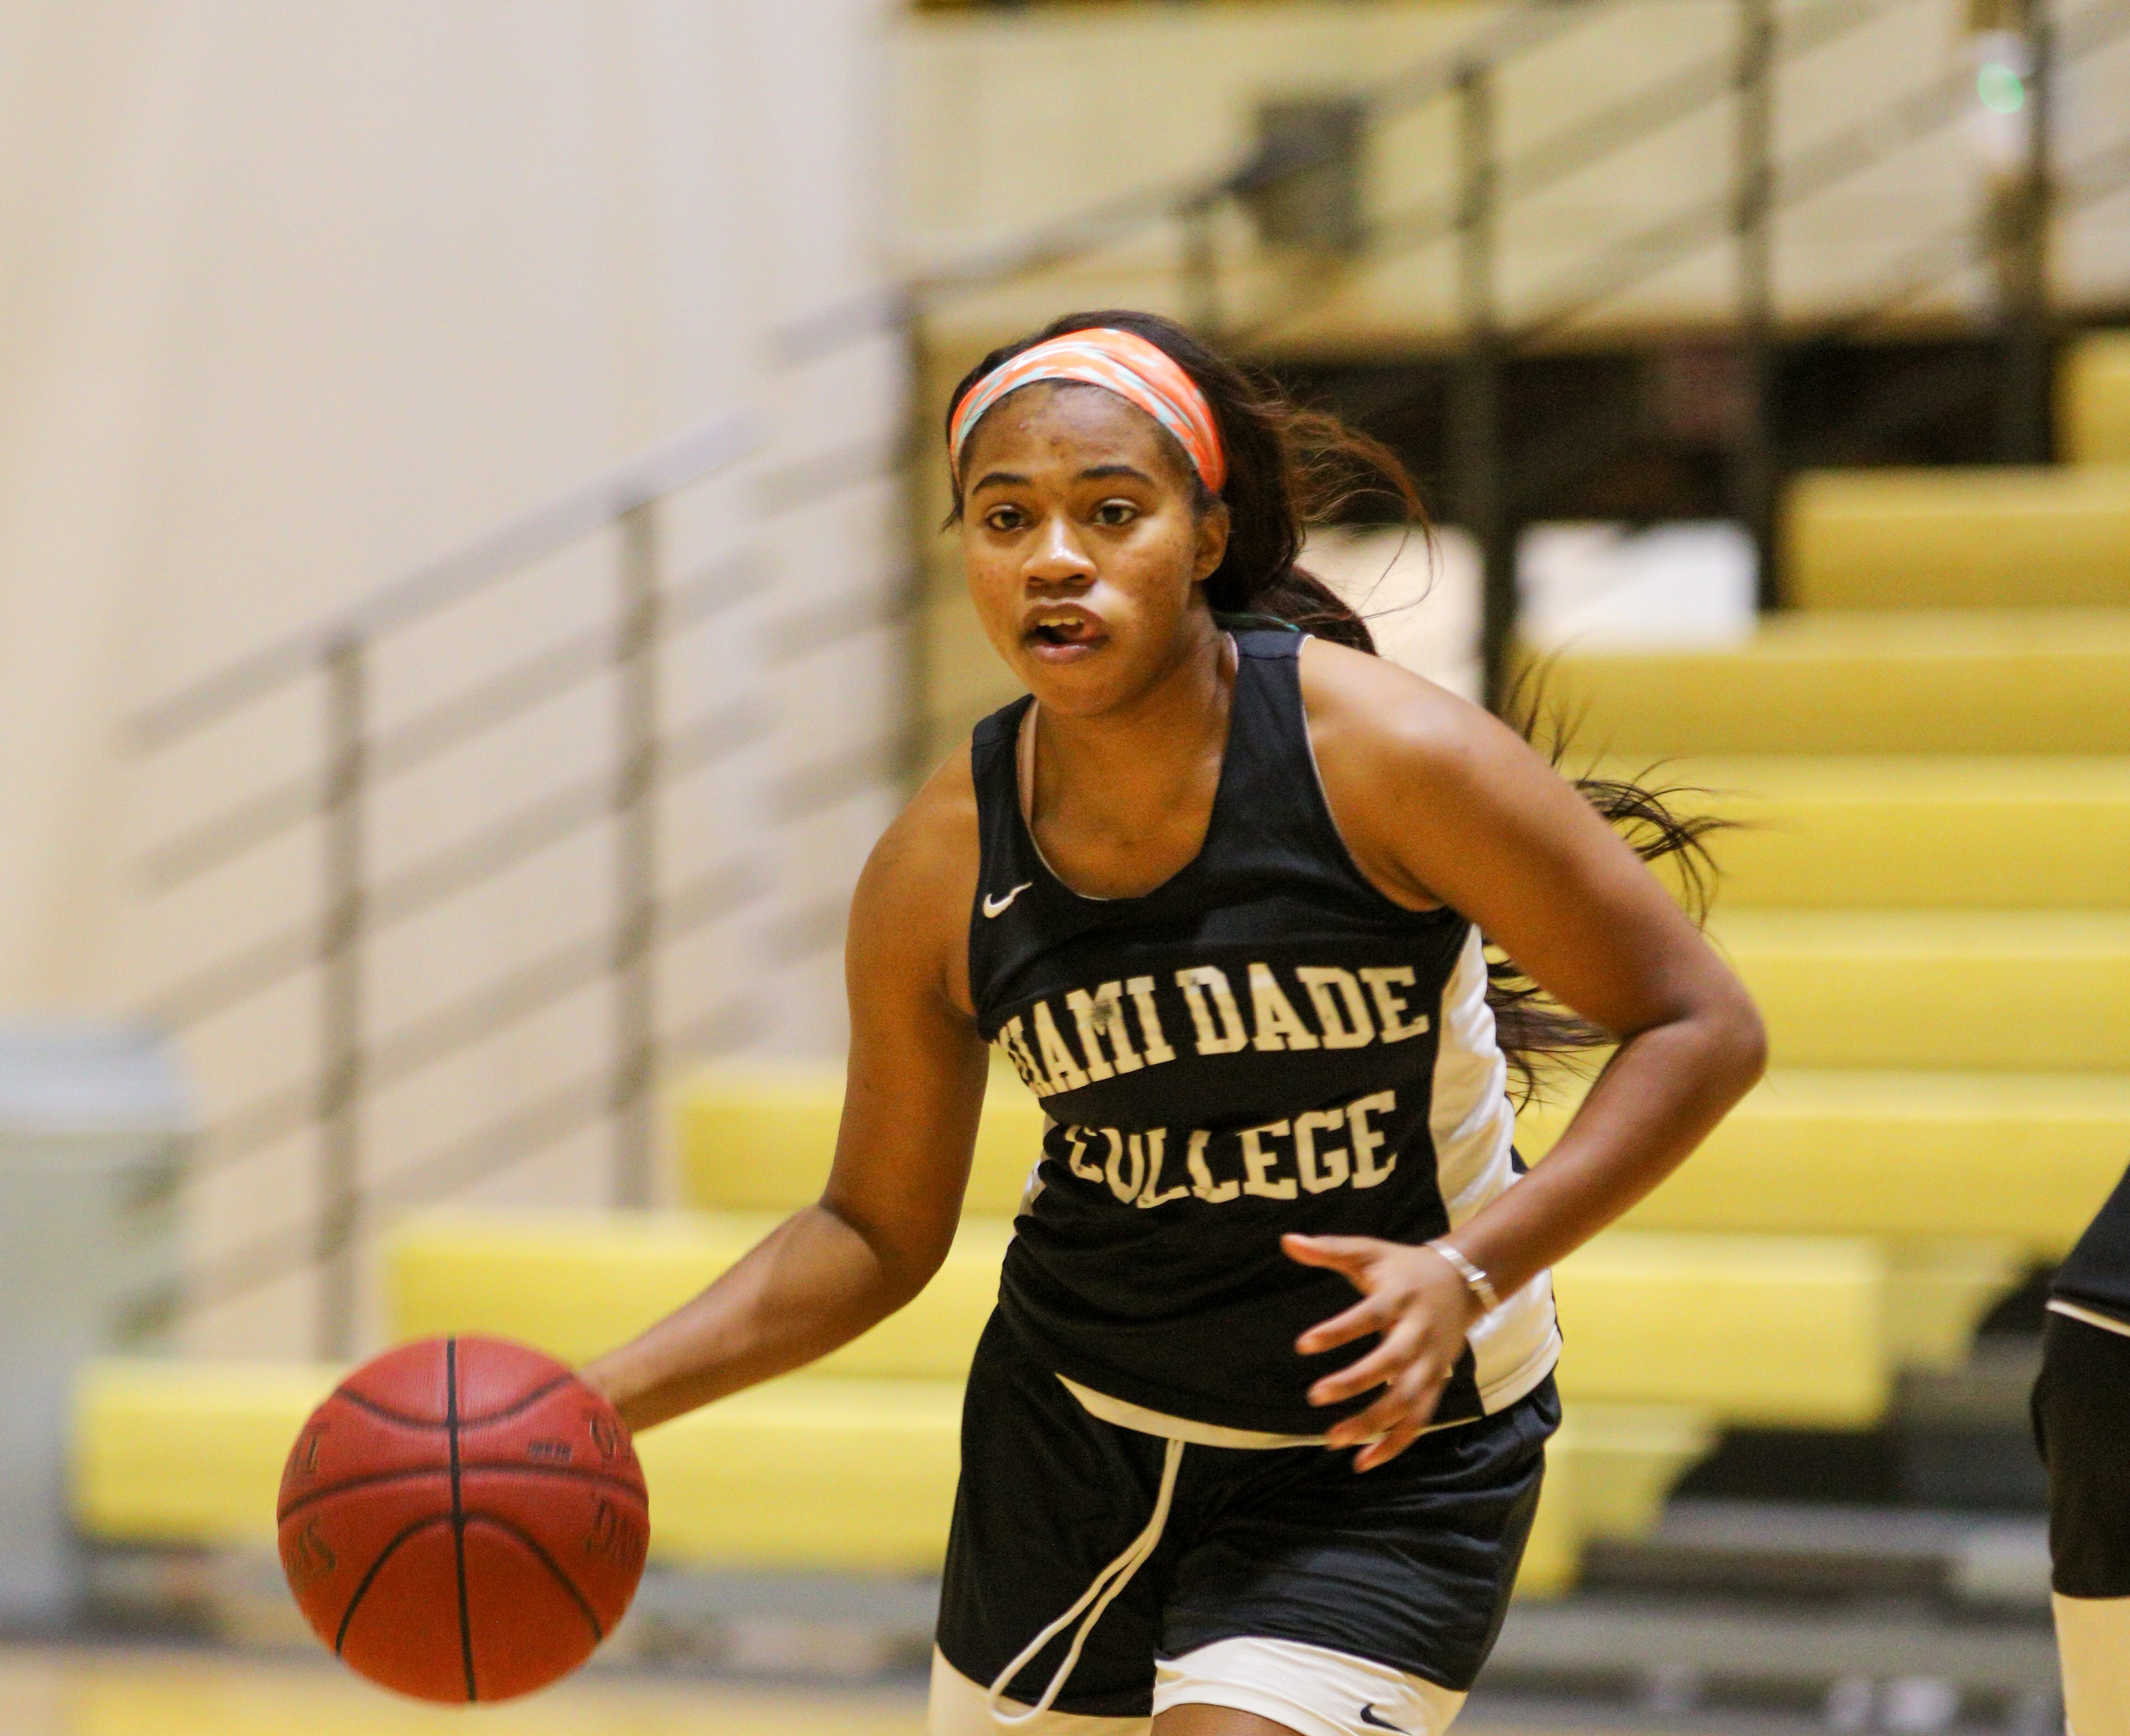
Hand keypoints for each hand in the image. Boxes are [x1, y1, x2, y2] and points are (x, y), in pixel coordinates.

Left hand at [1284, 1233, 1480, 1470]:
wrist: (1464, 1281)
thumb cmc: (1403, 1267)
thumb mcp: (1369, 1251)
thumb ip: (1329, 1249)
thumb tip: (1286, 1240)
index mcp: (1399, 1297)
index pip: (1368, 1315)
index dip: (1338, 1331)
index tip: (1302, 1344)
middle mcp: (1418, 1333)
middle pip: (1391, 1363)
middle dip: (1356, 1382)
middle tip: (1315, 1396)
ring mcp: (1430, 1362)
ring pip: (1407, 1400)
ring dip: (1373, 1423)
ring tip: (1333, 1439)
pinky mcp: (1435, 1383)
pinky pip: (1419, 1421)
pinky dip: (1395, 1444)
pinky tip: (1364, 1461)